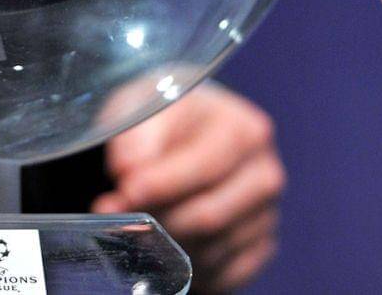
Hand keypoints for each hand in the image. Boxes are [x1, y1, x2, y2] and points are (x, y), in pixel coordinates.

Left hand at [92, 83, 285, 292]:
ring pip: (212, 250)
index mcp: (243, 130)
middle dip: (157, 220)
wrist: (183, 133)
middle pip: (210, 216)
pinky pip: (224, 275)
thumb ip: (135, 136)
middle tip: (115, 213)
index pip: (206, 168)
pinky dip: (187, 270)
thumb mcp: (142, 107)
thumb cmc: (163, 120)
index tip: (127, 191)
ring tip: (133, 226)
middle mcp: (264, 174)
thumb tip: (128, 170)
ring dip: (166, 246)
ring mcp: (266, 214)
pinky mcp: (260, 247)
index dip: (163, 184)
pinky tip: (163, 249)